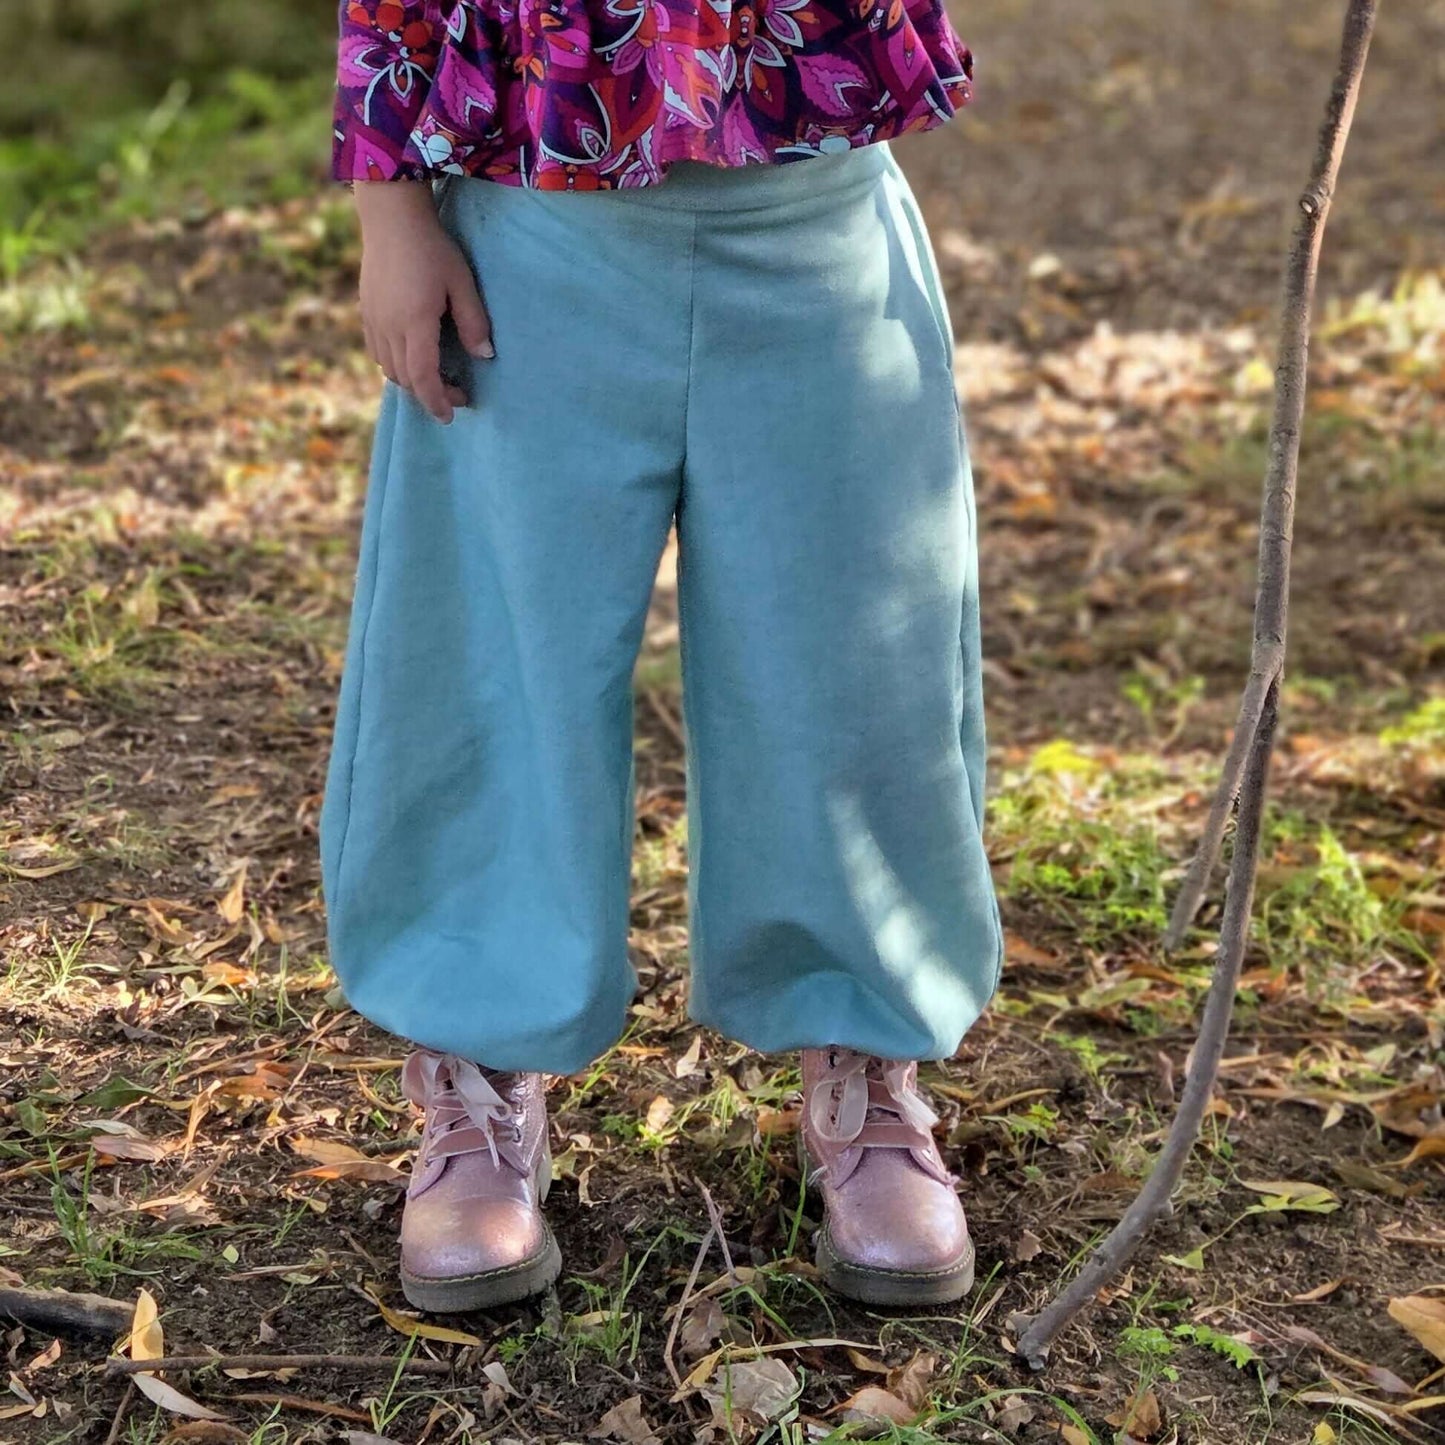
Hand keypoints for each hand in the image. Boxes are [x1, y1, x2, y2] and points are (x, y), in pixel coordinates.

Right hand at [353, 179, 493, 423]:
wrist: (390, 217)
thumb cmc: (432, 247)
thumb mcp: (462, 282)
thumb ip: (474, 322)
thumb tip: (485, 356)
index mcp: (414, 322)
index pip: (423, 377)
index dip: (437, 401)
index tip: (451, 415)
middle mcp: (388, 327)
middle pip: (405, 378)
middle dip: (431, 394)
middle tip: (458, 394)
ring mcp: (373, 320)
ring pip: (389, 368)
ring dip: (412, 381)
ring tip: (437, 378)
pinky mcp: (366, 312)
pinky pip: (377, 352)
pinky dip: (395, 365)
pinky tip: (412, 358)